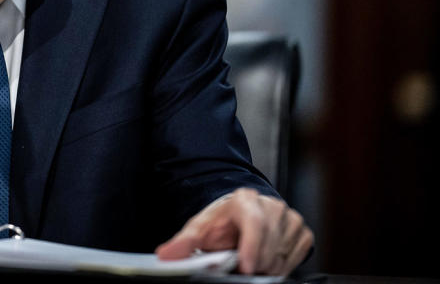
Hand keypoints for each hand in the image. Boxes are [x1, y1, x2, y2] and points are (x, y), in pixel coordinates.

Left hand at [155, 188, 313, 274]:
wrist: (239, 216)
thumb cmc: (222, 223)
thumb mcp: (199, 229)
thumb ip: (183, 242)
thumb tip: (166, 254)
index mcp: (244, 200)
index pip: (254, 222)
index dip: (251, 246)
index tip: (245, 267)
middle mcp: (270, 205)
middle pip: (269, 243)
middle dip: (254, 262)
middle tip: (240, 268)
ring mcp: (289, 217)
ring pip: (283, 254)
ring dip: (266, 266)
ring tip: (250, 260)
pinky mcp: (301, 231)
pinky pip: (296, 257)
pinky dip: (281, 265)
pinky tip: (266, 259)